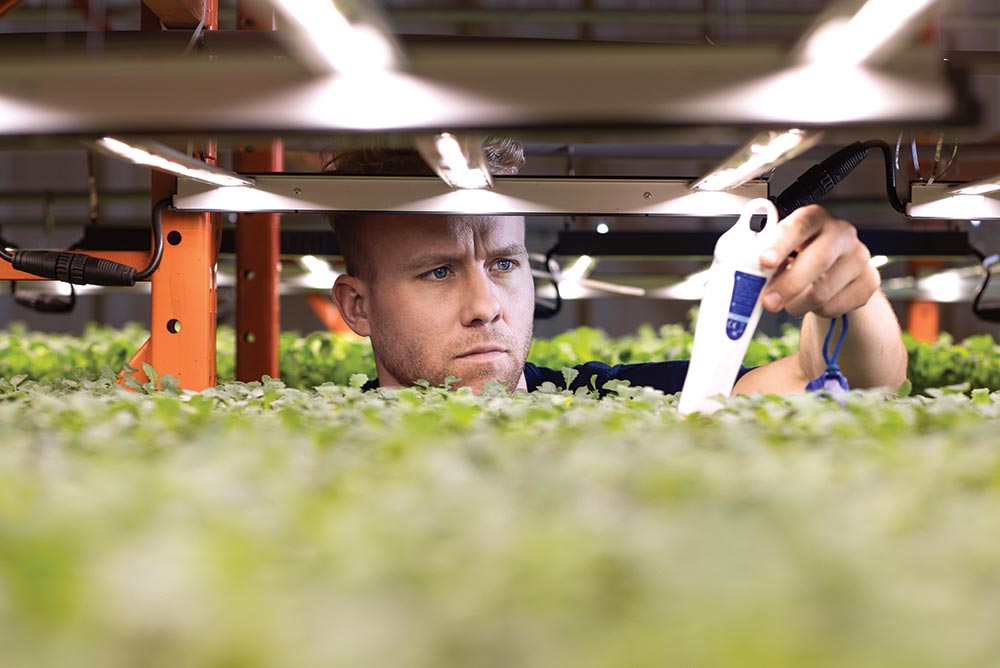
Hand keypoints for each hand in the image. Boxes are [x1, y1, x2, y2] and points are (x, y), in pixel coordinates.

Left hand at [758, 205, 879, 317]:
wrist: (833, 272)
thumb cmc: (799, 257)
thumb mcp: (781, 251)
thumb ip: (769, 259)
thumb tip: (751, 277)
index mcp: (815, 218)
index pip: (800, 225)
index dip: (781, 243)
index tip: (765, 262)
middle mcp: (841, 233)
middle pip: (818, 259)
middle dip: (789, 284)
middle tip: (769, 302)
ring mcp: (859, 257)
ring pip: (824, 290)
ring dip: (798, 303)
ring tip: (789, 303)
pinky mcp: (869, 281)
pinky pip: (835, 305)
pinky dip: (817, 311)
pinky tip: (813, 303)